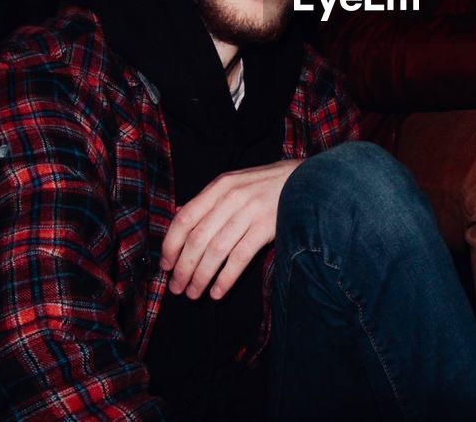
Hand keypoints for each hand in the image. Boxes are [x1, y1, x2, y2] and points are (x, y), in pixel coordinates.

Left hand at [159, 158, 301, 299]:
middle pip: (197, 239)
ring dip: (201, 277)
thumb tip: (179, 214)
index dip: (171, 246)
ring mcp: (249, 211)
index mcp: (219, 186)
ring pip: (216, 251)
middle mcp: (231, 197)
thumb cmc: (268, 185)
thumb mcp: (236, 183)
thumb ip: (209, 200)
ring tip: (194, 294)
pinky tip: (217, 292)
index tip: (166, 266)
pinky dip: (226, 278)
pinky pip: (240, 257)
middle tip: (177, 288)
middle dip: (183, 268)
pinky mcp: (266, 227)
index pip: (184, 219)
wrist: (309, 180)